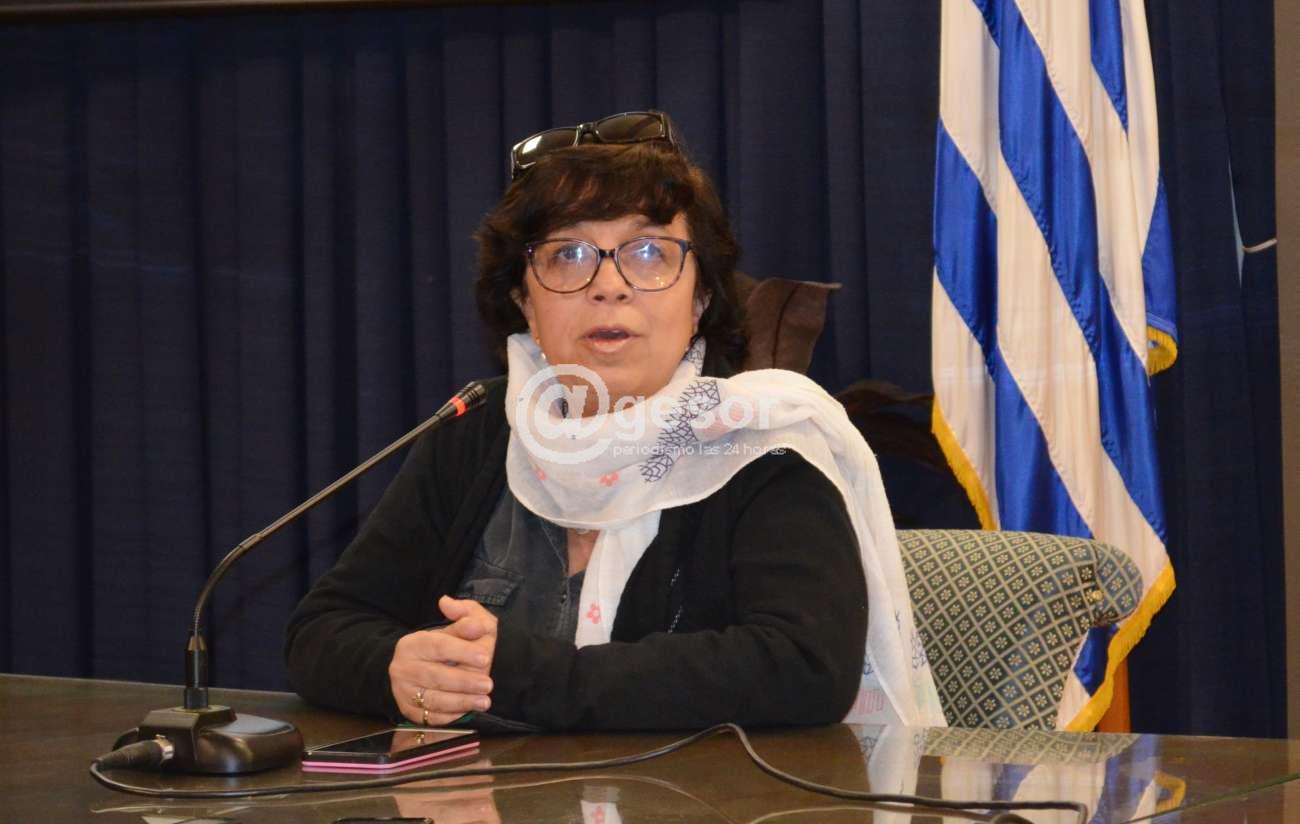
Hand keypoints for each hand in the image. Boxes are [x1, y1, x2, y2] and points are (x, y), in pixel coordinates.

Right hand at [388, 595, 498, 725]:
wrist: (416, 668)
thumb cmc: (445, 646)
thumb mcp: (457, 625)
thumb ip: (464, 616)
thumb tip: (458, 610)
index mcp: (413, 643)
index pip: (438, 646)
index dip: (462, 651)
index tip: (485, 656)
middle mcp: (403, 668)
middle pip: (435, 676)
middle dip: (465, 681)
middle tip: (488, 684)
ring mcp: (404, 691)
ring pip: (433, 700)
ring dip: (461, 702)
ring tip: (484, 701)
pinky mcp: (408, 711)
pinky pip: (430, 717)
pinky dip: (450, 716)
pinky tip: (467, 711)